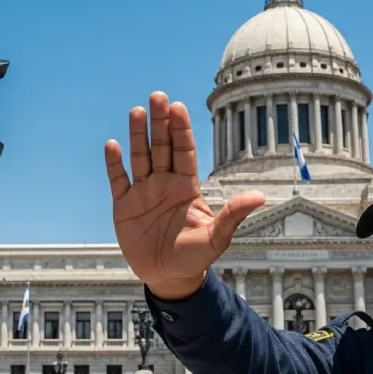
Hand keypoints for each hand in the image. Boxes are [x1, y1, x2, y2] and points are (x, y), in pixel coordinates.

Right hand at [104, 91, 264, 298]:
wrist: (169, 278)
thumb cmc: (195, 257)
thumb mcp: (216, 238)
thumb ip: (233, 215)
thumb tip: (260, 197)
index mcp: (187, 186)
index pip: (184, 151)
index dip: (181, 129)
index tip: (179, 107)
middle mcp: (164, 183)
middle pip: (162, 146)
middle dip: (160, 122)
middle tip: (158, 96)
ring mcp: (143, 192)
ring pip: (140, 157)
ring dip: (137, 135)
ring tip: (137, 111)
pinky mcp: (124, 206)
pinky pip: (118, 180)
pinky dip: (114, 164)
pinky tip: (112, 145)